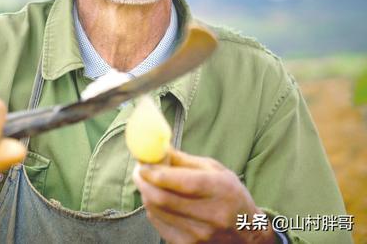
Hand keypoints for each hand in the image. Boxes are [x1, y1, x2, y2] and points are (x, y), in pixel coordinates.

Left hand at [133, 149, 274, 242]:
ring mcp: (199, 235)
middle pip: (162, 198)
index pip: (182, 182)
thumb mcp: (216, 171)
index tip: (143, 163)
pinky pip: (159, 224)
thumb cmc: (230, 196)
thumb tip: (157, 149)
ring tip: (148, 183)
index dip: (156, 172)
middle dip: (144, 182)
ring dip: (146, 194)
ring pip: (156, 211)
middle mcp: (211, 215)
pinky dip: (153, 209)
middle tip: (138, 171)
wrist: (247, 234)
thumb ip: (184, 160)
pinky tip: (158, 201)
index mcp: (220, 190)